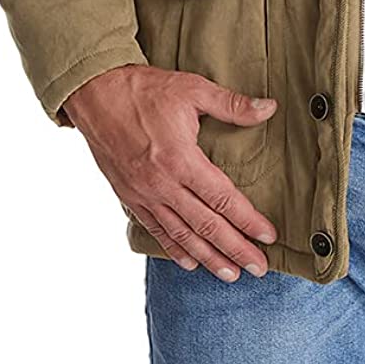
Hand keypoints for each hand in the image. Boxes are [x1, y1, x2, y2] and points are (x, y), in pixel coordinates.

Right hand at [62, 65, 278, 280]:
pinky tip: (190, 261)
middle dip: (235, 249)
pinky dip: (174, 248)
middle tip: (259, 269)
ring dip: (208, 257)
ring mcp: (144, 194)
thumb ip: (232, 104)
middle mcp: (162, 184)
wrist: (94, 94)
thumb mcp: (193, 89)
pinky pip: (155, 228)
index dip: (248, 221)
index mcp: (180, 159)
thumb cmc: (144, 89)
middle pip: (206, 226)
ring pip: (181, 235)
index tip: (269, 236)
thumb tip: (270, 108)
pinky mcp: (129, 196)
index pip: (222, 199)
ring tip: (230, 274)